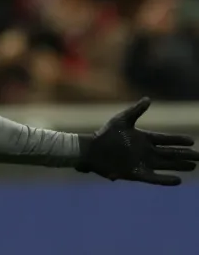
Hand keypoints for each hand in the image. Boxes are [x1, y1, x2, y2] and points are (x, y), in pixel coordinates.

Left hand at [76, 97, 198, 185]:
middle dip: (185, 154)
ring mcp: (142, 163)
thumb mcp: (122, 120)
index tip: (192, 140)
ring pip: (166, 165)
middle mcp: (146, 151)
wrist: (91, 150)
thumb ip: (136, 111)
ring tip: (193, 166)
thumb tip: (148, 99)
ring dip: (179, 166)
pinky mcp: (136, 174)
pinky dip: (165, 180)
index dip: (178, 140)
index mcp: (143, 138)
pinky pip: (154, 178)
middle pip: (170, 153)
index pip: (166, 139)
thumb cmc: (105, 134)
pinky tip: (178, 180)